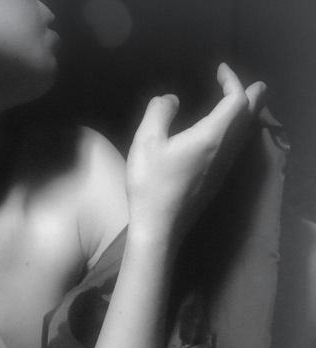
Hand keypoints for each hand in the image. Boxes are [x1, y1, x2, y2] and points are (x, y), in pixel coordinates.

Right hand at [126, 63, 266, 248]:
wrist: (159, 228)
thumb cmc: (151, 185)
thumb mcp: (146, 143)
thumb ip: (158, 112)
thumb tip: (170, 99)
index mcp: (212, 136)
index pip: (237, 100)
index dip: (233, 81)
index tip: (220, 70)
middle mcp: (225, 150)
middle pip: (249, 117)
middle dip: (250, 96)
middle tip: (247, 84)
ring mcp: (222, 168)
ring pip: (244, 134)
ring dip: (245, 115)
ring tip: (239, 104)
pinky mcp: (216, 181)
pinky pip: (235, 148)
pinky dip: (236, 131)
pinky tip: (222, 135)